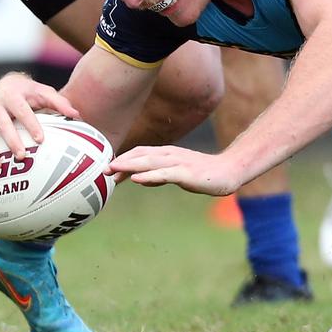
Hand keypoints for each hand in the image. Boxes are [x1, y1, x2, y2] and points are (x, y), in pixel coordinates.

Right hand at [0, 72, 80, 171]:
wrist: (6, 85)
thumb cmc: (29, 93)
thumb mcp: (44, 92)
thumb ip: (59, 102)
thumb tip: (77, 115)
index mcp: (12, 95)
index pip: (22, 110)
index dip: (30, 124)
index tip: (40, 140)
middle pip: (2, 123)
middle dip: (11, 140)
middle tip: (21, 156)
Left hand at [109, 145, 243, 196]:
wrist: (229, 171)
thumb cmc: (203, 173)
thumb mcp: (177, 173)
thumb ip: (158, 175)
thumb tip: (139, 179)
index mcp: (167, 154)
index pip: (141, 153)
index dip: (123, 158)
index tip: (107, 168)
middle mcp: (171, 154)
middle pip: (141, 155)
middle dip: (121, 161)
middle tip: (102, 169)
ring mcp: (179, 163)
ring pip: (150, 162)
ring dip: (129, 165)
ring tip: (113, 169)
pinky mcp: (187, 173)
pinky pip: (165, 174)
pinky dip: (149, 175)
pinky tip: (137, 179)